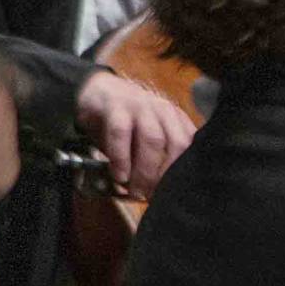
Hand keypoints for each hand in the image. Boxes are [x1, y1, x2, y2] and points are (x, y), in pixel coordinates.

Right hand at [77, 68, 196, 190]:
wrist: (96, 90)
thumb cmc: (124, 121)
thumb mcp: (144, 136)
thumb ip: (154, 157)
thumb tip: (154, 192)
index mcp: (175, 119)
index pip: (189, 146)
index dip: (182, 171)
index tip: (172, 192)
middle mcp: (163, 110)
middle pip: (175, 143)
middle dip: (165, 174)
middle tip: (152, 195)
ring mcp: (141, 106)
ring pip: (152, 139)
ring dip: (145, 169)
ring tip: (135, 190)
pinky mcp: (116, 107)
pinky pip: (121, 133)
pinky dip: (121, 157)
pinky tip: (119, 175)